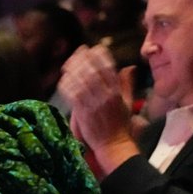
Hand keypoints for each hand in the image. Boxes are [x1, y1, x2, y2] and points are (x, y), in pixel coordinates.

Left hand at [59, 45, 139, 176]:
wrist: (113, 145)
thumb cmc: (121, 125)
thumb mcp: (128, 102)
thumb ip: (127, 84)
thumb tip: (129, 67)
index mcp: (117, 92)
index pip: (108, 67)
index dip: (100, 54)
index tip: (93, 48)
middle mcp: (106, 95)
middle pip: (93, 71)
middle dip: (84, 58)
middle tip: (78, 51)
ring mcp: (94, 104)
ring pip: (82, 81)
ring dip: (74, 70)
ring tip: (68, 64)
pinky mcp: (83, 113)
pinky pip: (73, 95)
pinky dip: (67, 85)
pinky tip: (63, 79)